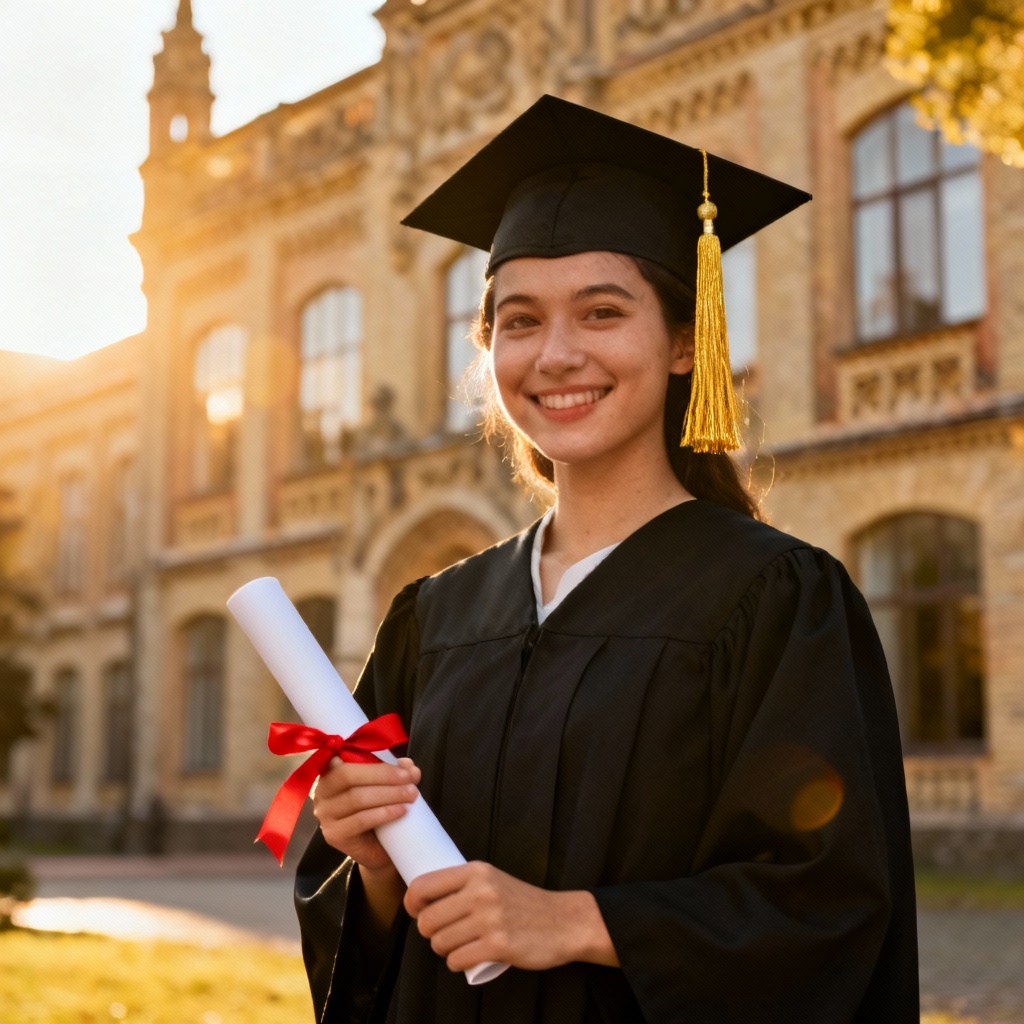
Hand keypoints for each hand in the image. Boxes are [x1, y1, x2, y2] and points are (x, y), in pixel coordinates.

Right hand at [312, 755, 420, 871]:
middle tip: (410, 780)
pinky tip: (401, 811)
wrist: (378, 851)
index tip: (404, 766)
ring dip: (388, 794)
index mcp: (331, 772)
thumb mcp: (387, 786)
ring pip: (356, 798)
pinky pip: (360, 820)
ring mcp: (325, 815)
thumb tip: (409, 766)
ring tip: (411, 795)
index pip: (347, 759)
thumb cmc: (379, 811)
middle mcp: (322, 791)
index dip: (377, 762)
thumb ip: (396, 772)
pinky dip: (383, 813)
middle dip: (384, 776)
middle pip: (349, 776)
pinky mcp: (334, 835)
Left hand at [404, 861, 618, 972]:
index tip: (416, 911)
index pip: (422, 886)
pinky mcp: (498, 945)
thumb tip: (424, 898)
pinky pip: (457, 960)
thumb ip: (463, 884)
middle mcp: (481, 892)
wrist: (562, 921)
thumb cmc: (522, 902)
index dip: (411, 903)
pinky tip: (467, 958)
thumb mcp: (492, 879)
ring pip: (439, 943)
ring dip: (443, 950)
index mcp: (475, 871)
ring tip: (459, 945)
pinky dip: (457, 963)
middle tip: (444, 933)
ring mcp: (490, 919)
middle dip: (430, 933)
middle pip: (427, 920)